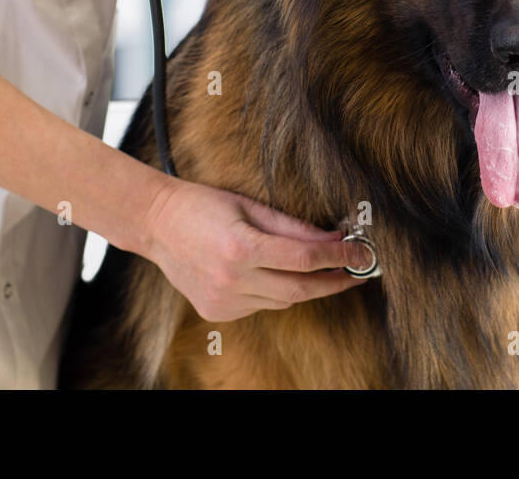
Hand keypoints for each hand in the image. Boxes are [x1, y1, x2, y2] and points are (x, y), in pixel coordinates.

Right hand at [139, 174, 374, 322]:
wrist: (156, 224)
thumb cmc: (203, 205)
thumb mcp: (251, 206)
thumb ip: (293, 226)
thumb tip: (335, 238)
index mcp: (241, 248)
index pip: (305, 258)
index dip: (339, 256)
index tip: (361, 254)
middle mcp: (232, 280)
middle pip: (300, 289)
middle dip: (334, 282)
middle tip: (357, 273)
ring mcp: (223, 301)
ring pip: (282, 301)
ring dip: (304, 286)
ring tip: (318, 269)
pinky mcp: (217, 312)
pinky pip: (260, 306)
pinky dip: (274, 292)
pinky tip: (269, 273)